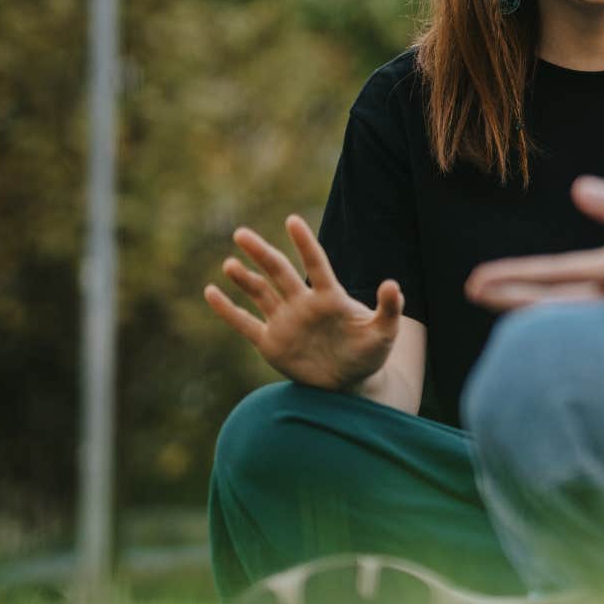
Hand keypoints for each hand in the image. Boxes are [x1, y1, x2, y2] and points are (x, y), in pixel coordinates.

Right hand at [204, 215, 402, 391]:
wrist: (350, 382)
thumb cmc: (370, 353)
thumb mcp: (385, 333)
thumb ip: (390, 309)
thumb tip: (393, 284)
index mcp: (330, 298)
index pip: (315, 264)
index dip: (304, 244)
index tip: (292, 220)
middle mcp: (303, 304)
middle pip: (279, 272)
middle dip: (261, 253)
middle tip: (241, 233)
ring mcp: (285, 322)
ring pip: (260, 293)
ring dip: (244, 278)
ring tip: (229, 263)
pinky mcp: (271, 343)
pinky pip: (245, 323)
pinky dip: (228, 310)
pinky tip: (211, 292)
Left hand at [465, 177, 603, 311]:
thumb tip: (577, 188)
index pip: (554, 274)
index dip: (513, 276)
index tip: (475, 280)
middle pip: (550, 301)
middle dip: (508, 295)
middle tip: (471, 290)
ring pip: (564, 314)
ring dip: (530, 305)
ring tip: (499, 297)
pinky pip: (582, 322)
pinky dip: (558, 315)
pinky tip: (546, 307)